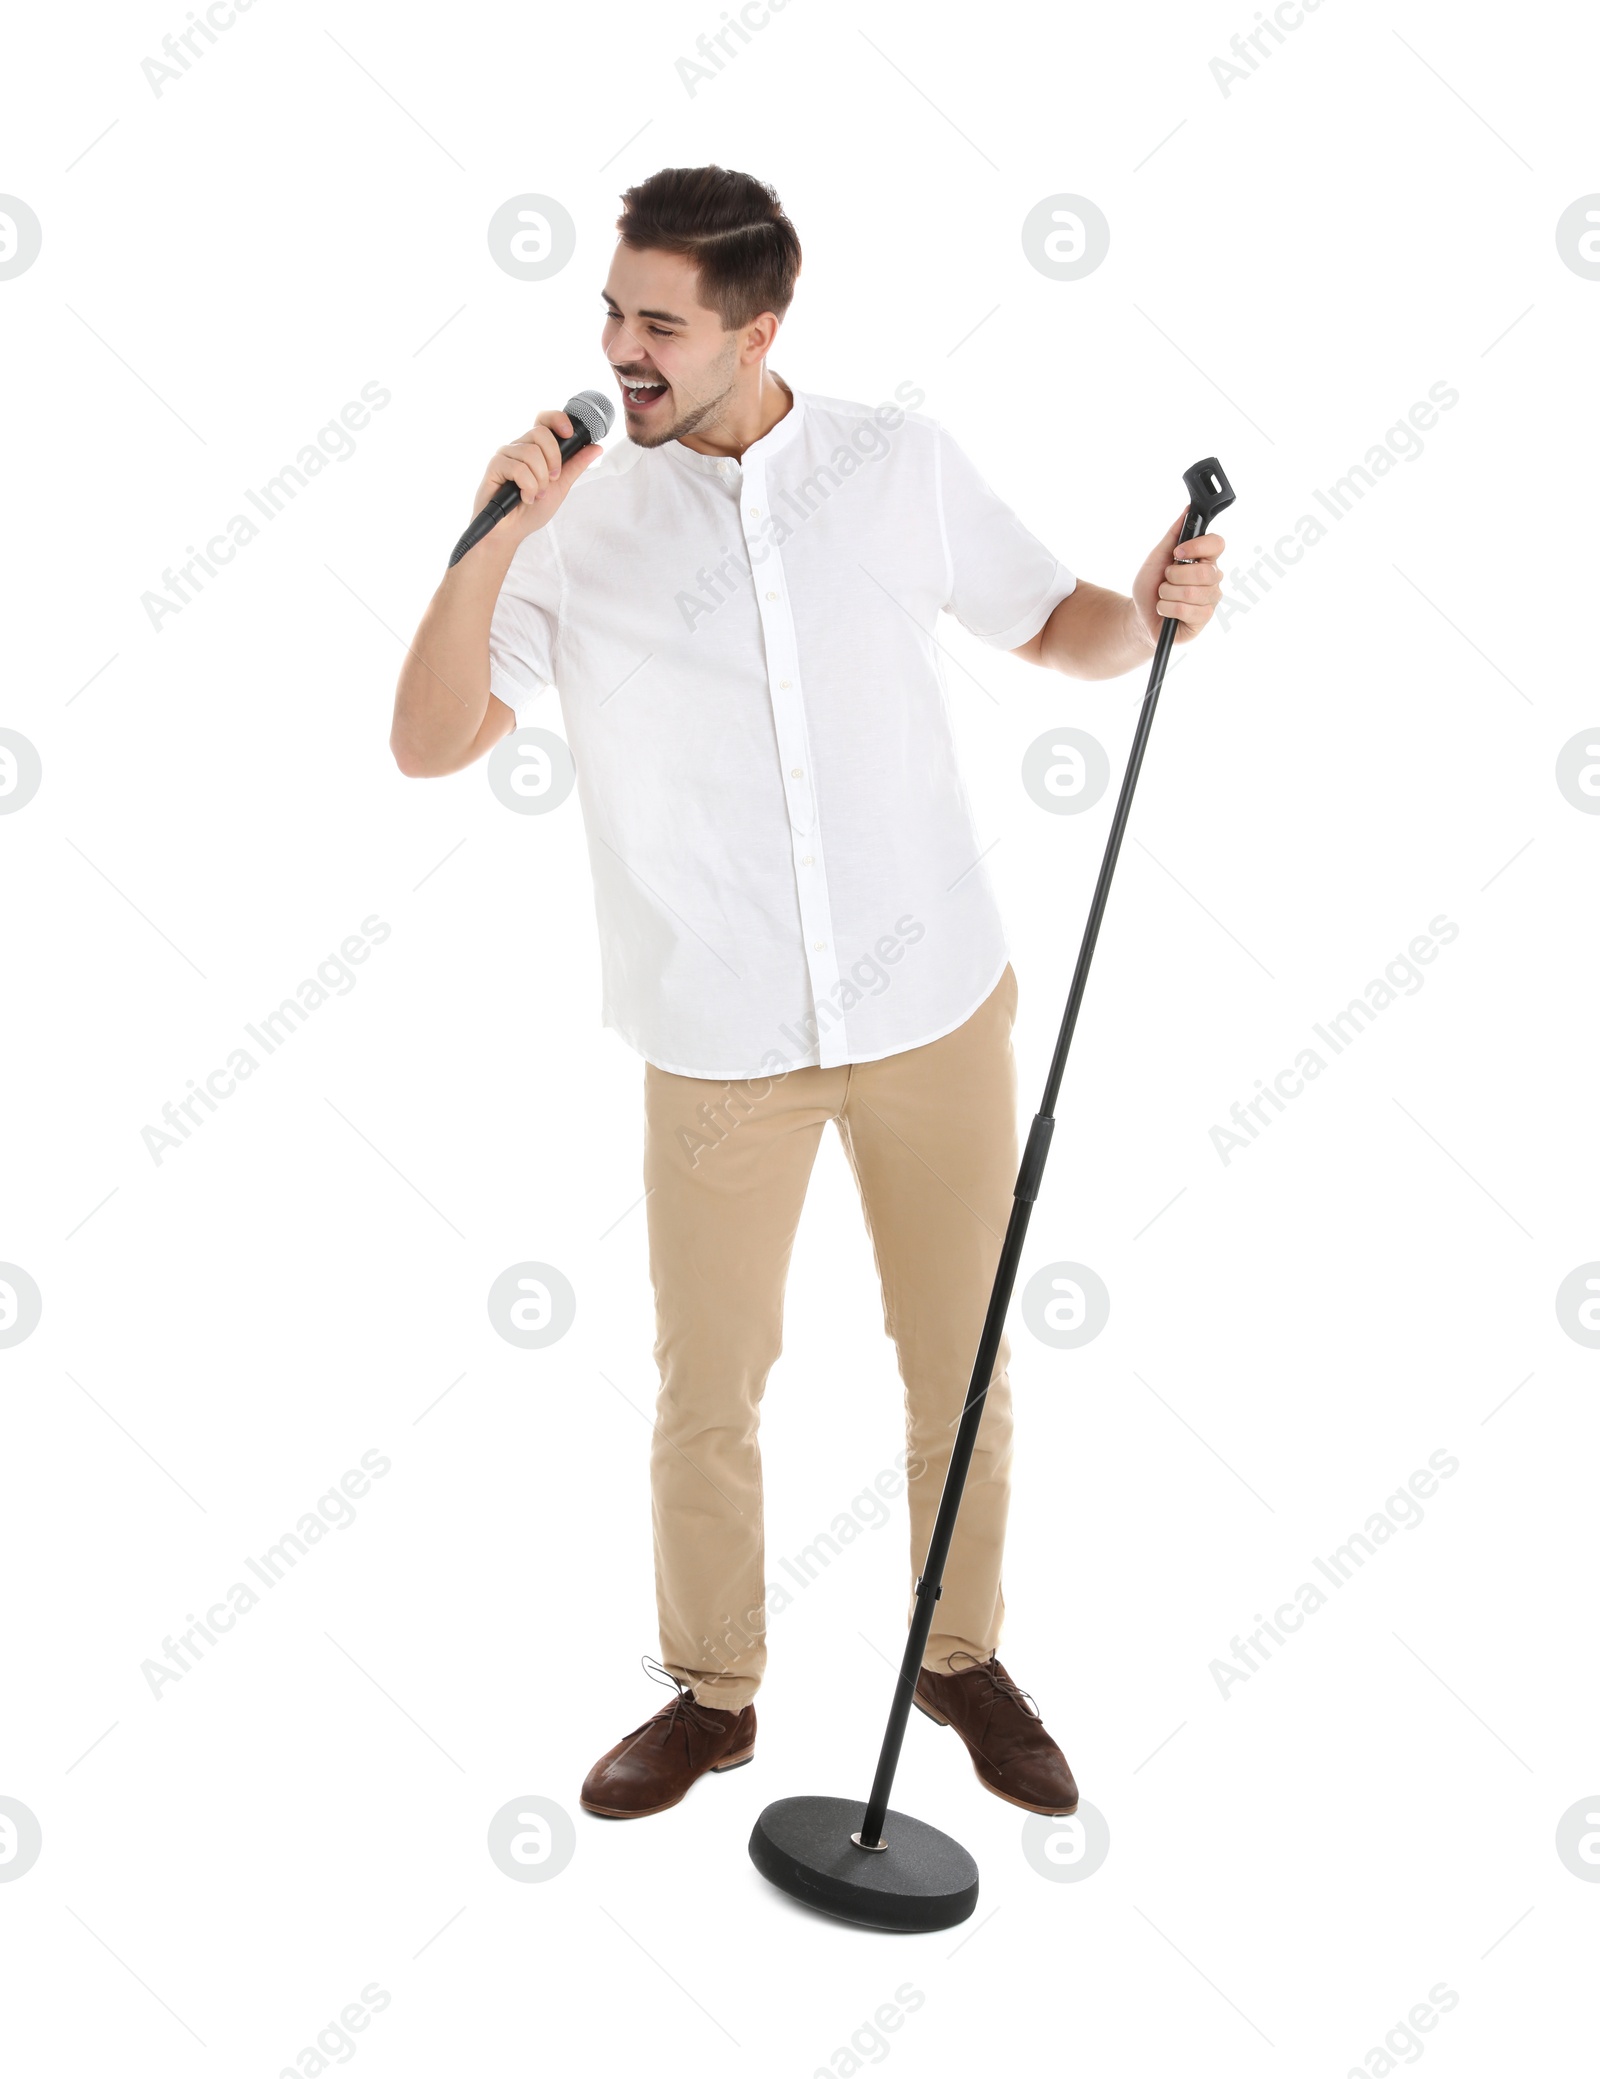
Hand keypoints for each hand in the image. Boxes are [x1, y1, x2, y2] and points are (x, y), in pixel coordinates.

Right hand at [471, 409, 602, 542]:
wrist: (511, 531)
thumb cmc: (531, 510)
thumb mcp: (560, 487)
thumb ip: (575, 466)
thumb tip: (596, 447)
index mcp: (535, 448)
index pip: (544, 420)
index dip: (557, 419)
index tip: (569, 433)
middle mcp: (520, 447)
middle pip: (541, 433)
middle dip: (553, 459)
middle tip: (552, 480)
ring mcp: (506, 455)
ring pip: (531, 453)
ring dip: (540, 480)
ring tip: (536, 495)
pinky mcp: (495, 466)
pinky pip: (518, 468)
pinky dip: (527, 487)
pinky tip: (525, 498)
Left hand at [1131, 510, 1225, 645]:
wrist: (1140, 615)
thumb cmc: (1151, 586)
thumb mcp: (1157, 557)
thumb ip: (1173, 534)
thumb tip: (1187, 511)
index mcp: (1204, 559)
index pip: (1217, 544)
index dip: (1197, 546)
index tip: (1177, 552)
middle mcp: (1212, 578)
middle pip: (1204, 572)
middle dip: (1174, 576)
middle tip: (1166, 580)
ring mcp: (1210, 599)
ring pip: (1192, 592)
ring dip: (1167, 594)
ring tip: (1164, 596)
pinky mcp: (1203, 618)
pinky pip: (1186, 610)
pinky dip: (1168, 609)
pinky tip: (1166, 610)